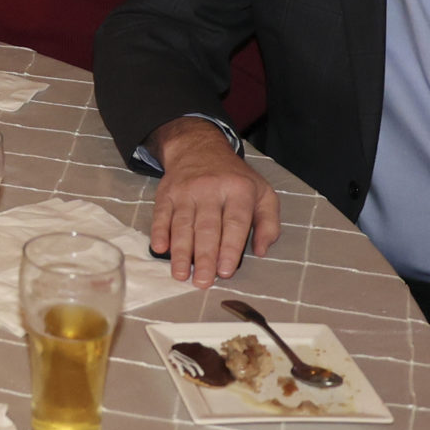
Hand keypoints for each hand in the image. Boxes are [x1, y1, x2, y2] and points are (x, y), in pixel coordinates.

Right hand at [145, 116, 279, 282]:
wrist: (199, 147)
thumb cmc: (235, 178)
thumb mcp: (262, 192)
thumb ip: (269, 222)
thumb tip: (261, 251)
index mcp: (238, 190)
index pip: (235, 223)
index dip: (230, 249)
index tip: (225, 272)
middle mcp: (211, 189)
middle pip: (207, 227)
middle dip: (204, 257)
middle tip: (203, 281)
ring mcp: (186, 190)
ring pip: (183, 224)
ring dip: (181, 251)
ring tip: (181, 274)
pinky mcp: (166, 193)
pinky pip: (161, 214)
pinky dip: (160, 232)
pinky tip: (160, 249)